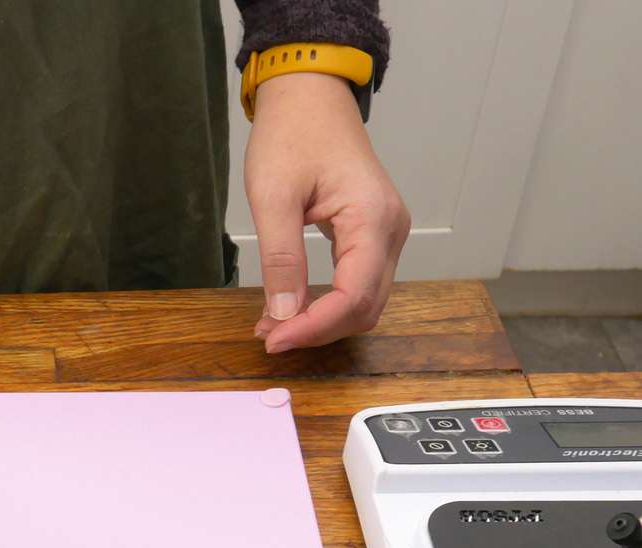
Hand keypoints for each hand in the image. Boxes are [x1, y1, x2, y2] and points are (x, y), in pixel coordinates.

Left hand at [244, 72, 409, 352]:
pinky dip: (327, 303)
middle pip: (365, 307)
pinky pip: (357, 283)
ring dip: (321, 321)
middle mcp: (391, 230)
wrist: (310, 97)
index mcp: (373, 218)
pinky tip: (291, 307)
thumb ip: (280, 258)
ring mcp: (387, 233)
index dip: (314, 327)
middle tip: (268, 336)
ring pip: (363, 301)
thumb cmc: (292, 134)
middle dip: (317, 330)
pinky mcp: (373, 234)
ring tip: (274, 324)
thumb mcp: (273, 197)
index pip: (353, 297)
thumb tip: (284, 313)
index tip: (272, 339)